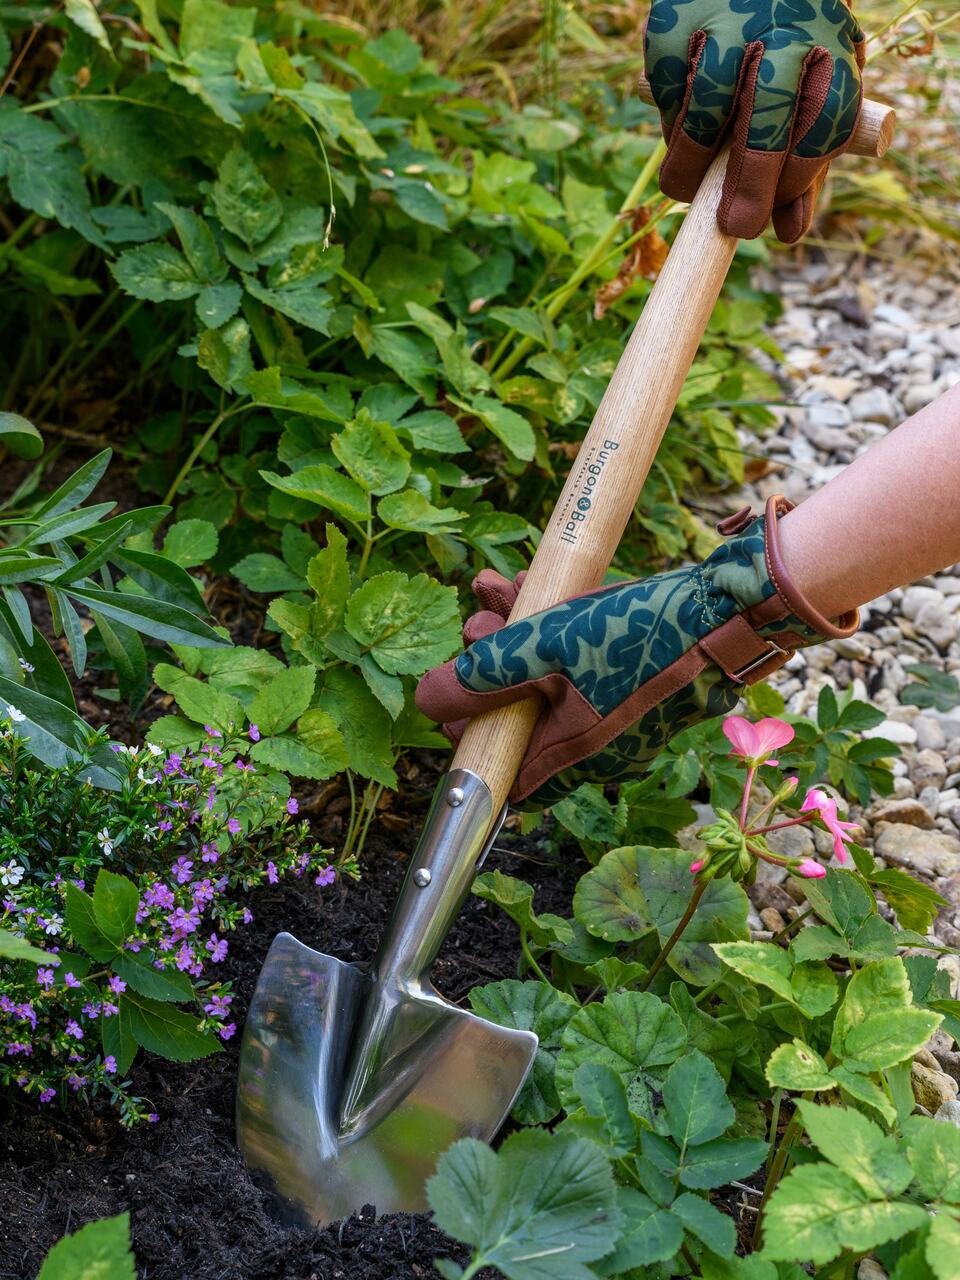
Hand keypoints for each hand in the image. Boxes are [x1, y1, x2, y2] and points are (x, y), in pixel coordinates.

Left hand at [417, 498, 857, 808]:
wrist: (733, 609)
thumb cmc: (645, 634)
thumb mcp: (553, 643)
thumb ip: (489, 671)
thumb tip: (428, 697)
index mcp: (574, 751)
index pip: (505, 773)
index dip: (469, 740)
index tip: (448, 702)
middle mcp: (594, 743)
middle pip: (520, 716)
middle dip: (486, 668)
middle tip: (472, 629)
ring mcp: (615, 711)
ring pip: (546, 678)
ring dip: (511, 635)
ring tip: (491, 593)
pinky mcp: (633, 678)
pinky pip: (577, 660)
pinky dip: (549, 626)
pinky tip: (524, 583)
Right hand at [644, 0, 865, 241]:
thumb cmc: (789, 50)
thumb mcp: (812, 94)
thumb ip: (804, 162)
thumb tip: (787, 233)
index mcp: (831, 47)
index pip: (824, 123)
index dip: (796, 179)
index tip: (768, 216)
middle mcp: (784, 27)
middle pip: (769, 115)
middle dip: (751, 181)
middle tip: (734, 226)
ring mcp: (726, 20)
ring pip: (705, 108)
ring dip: (691, 162)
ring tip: (685, 190)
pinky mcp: (676, 20)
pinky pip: (667, 89)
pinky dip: (669, 124)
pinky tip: (678, 135)